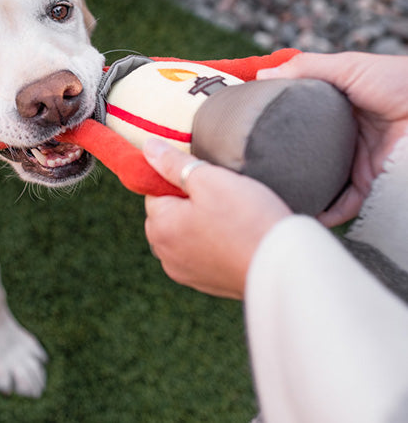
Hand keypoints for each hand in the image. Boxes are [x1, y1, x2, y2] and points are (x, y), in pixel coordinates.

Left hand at [143, 138, 290, 298]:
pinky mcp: (206, 284)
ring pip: (184, 234)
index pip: (155, 190)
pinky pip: (201, 253)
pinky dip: (213, 244)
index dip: (181, 179)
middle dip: (189, 202)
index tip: (208, 180)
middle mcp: (165, 253)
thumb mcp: (208, 179)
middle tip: (224, 198)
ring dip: (200, 223)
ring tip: (233, 218)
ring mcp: (185, 272)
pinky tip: (236, 238)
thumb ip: (174, 163)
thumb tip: (147, 147)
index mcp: (159, 226)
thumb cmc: (246, 219)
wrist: (284, 267)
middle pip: (168, 213)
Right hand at [258, 52, 407, 226]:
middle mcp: (341, 136)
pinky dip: (326, 212)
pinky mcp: (370, 183)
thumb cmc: (399, 80)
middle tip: (251, 168)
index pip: (295, 119)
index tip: (246, 129)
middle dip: (280, 164)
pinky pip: (343, 203)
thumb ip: (305, 68)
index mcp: (333, 108)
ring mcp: (354, 162)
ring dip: (299, 191)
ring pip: (320, 182)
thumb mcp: (347, 66)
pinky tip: (305, 212)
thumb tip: (262, 74)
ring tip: (270, 195)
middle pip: (303, 154)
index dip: (272, 124)